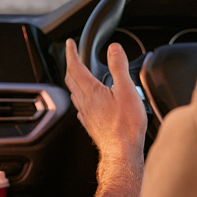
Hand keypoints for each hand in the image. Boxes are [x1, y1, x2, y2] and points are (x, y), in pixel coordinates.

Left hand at [65, 38, 146, 166]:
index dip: (71, 53)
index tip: (69, 44)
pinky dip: (81, 98)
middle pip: (71, 80)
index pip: (75, 67)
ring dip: (74, 81)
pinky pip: (80, 108)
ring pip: (74, 93)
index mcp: (91, 91)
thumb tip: (113, 49)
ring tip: (79, 76)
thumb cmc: (126, 126)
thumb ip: (118, 67)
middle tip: (73, 57)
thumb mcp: (126, 90)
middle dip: (70, 65)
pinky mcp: (90, 125)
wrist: (122, 152)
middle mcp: (84, 102)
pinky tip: (87, 102)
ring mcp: (86, 115)